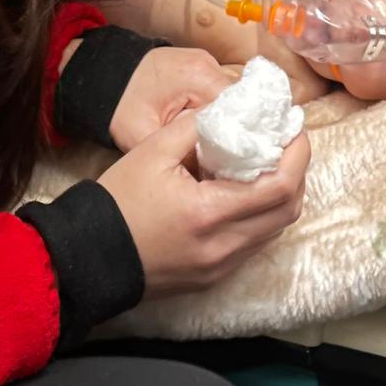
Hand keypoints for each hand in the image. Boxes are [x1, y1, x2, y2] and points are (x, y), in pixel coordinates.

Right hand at [98, 110, 309, 296]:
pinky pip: (255, 243)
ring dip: (282, 195)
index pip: (280, 186)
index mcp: (208, 213)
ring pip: (275, 230)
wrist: (88, 256)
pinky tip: (248, 192)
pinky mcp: (214, 277)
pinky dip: (263, 216)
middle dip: (297, 173)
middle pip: (288, 211)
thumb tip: (230, 109)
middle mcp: (223, 246)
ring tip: (270, 163)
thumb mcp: (151, 151)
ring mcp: (221, 267)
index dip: (297, 155)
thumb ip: (196, 126)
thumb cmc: (117, 202)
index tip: (293, 129)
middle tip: (288, 143)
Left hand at [108, 46, 236, 151]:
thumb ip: (178, 151)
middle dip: (239, 129)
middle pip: (239, 101)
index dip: (243, 134)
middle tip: (237, 158)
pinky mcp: (199, 67)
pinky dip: (219, 110)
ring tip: (227, 148)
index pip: (239, 106)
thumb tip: (211, 170)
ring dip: (230, 119)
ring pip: (231, 96)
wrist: (102, 75)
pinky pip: (219, 91)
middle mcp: (208, 64)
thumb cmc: (120, 105)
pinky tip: (214, 132)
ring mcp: (205, 63)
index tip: (244, 158)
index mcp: (199, 77)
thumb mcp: (143, 135)